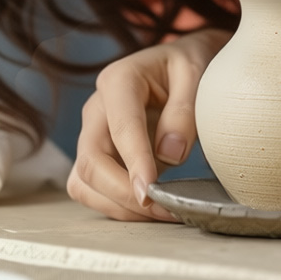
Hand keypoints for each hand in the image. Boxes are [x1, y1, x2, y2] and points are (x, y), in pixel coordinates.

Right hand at [67, 27, 230, 220]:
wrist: (178, 67)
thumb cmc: (186, 67)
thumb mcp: (195, 74)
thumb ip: (184, 110)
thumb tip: (170, 154)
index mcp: (120, 79)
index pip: (121, 126)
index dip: (135, 162)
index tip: (151, 191)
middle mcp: (97, 107)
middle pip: (91, 160)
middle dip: (123, 193)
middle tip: (163, 208)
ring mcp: (93, 133)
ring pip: (85, 181)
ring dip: (118, 205)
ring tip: (161, 212)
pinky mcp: (97, 156)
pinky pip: (92, 190)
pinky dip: (115, 206)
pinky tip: (148, 209)